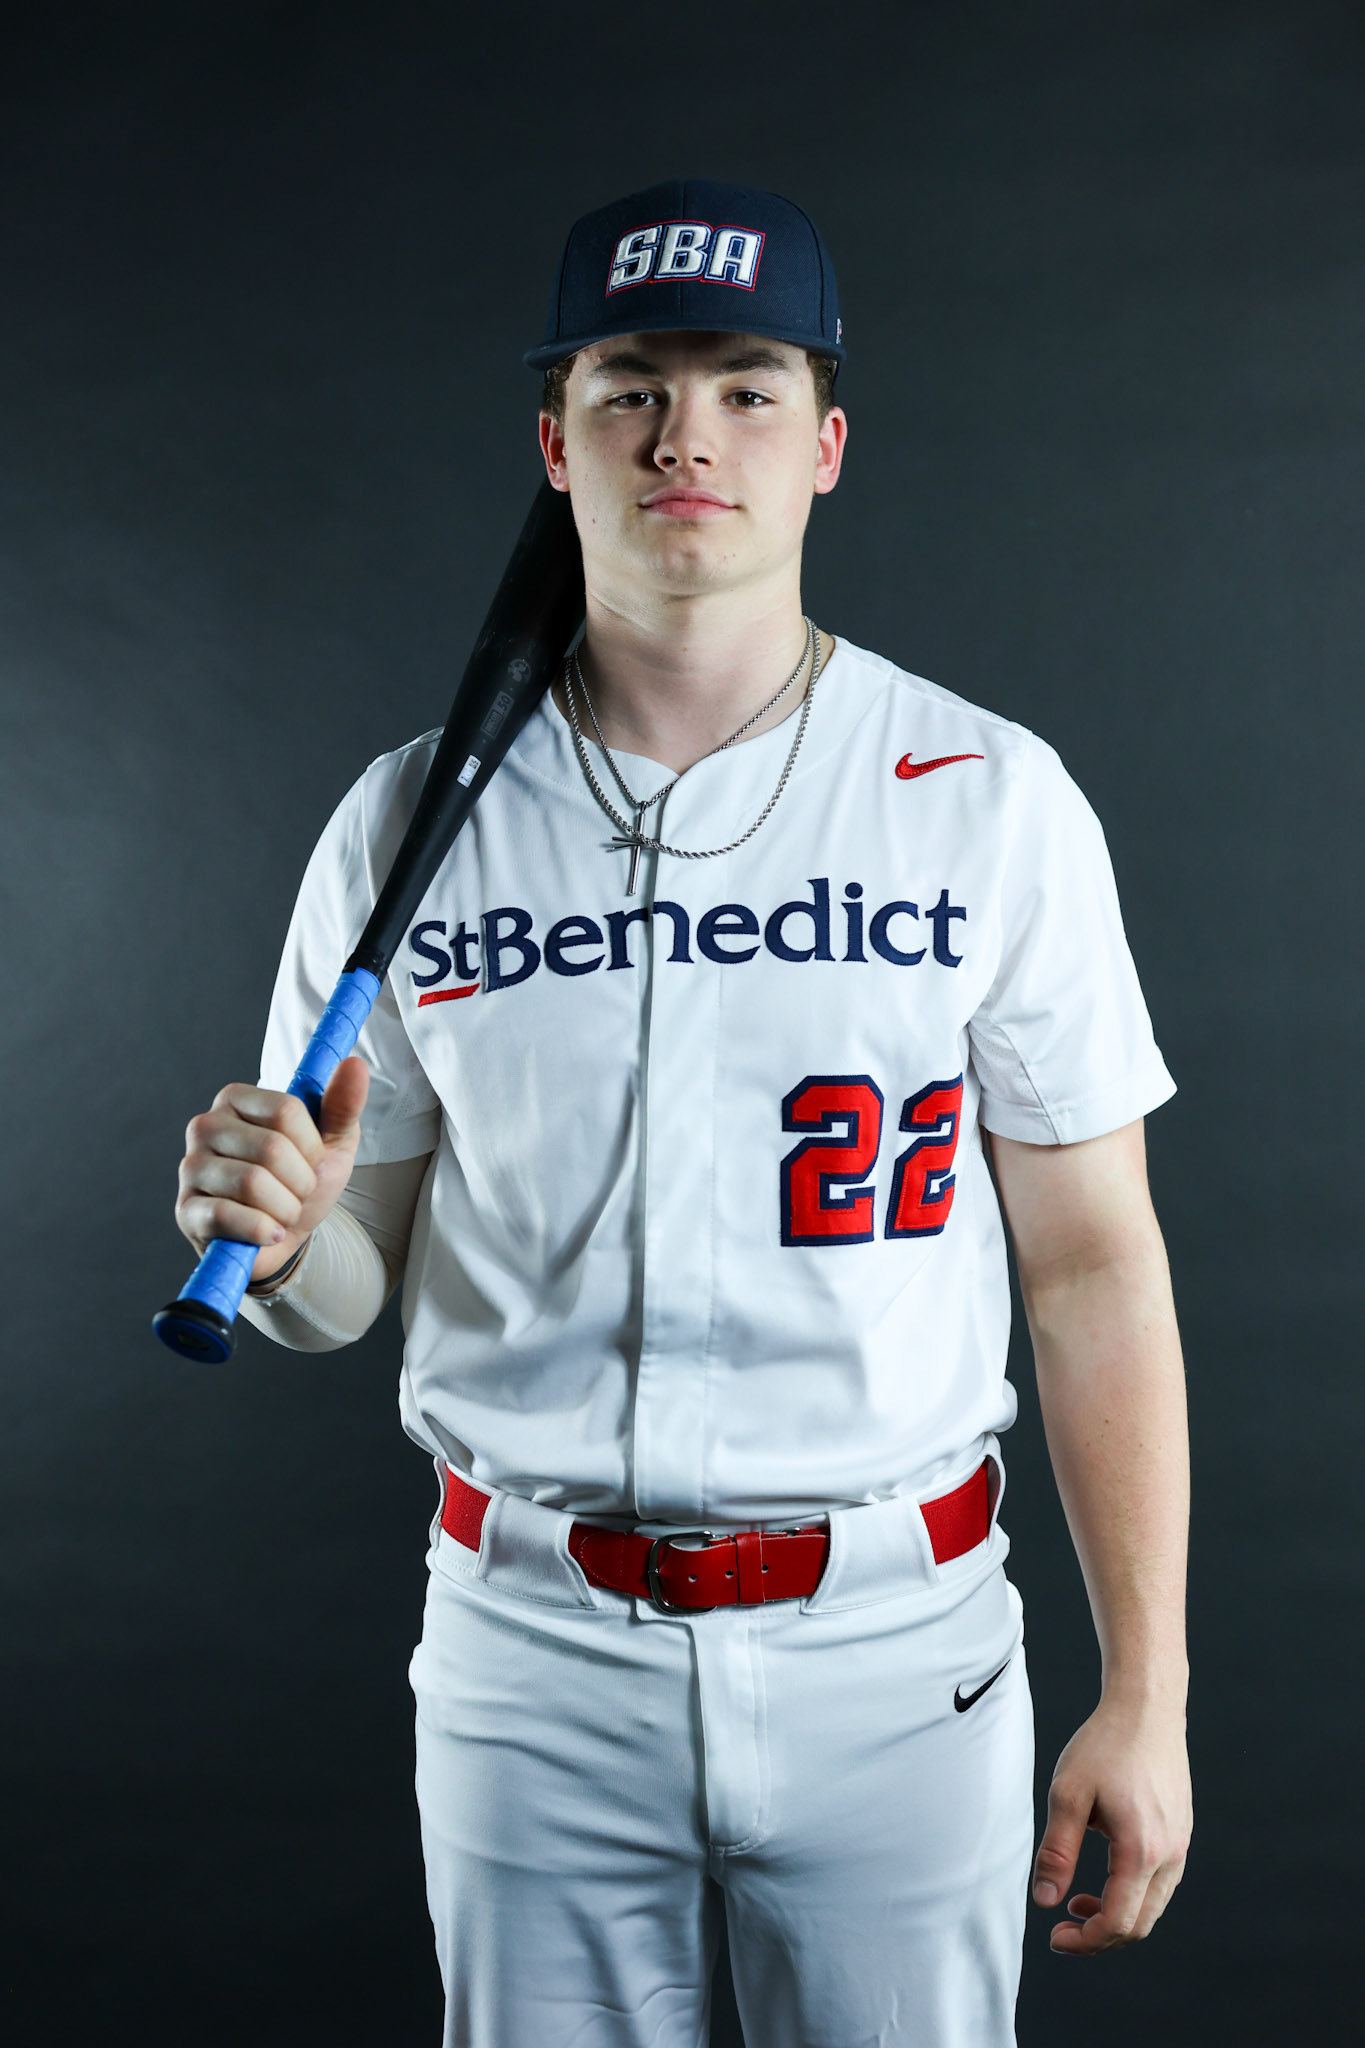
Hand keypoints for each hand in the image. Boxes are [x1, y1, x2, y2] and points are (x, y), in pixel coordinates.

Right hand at [175, 1057, 369, 1282]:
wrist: (284, 1234)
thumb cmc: (303, 1179)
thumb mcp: (332, 1141)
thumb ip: (343, 1104)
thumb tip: (354, 1065)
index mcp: (235, 1099)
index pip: (286, 1110)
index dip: (312, 1147)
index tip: (313, 1163)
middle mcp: (205, 1126)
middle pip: (271, 1148)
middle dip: (301, 1182)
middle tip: (299, 1193)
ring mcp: (190, 1168)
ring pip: (252, 1183)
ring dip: (285, 1208)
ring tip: (283, 1212)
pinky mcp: (186, 1210)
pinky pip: (228, 1216)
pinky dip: (261, 1230)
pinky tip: (268, 1233)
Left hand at [1033, 1693, 1191, 1953]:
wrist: (1146, 1708)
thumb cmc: (1105, 1744)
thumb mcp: (1068, 1794)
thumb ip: (1056, 1851)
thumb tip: (1045, 1900)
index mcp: (1141, 1851)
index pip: (1118, 1922)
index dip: (1085, 1941)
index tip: (1055, 1937)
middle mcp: (1170, 1855)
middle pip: (1139, 1924)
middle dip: (1100, 1936)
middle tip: (1064, 1927)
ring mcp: (1181, 1844)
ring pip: (1153, 1906)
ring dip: (1117, 1914)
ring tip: (1080, 1899)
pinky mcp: (1182, 1832)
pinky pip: (1161, 1882)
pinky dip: (1133, 1893)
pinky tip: (1106, 1871)